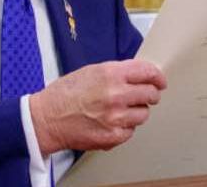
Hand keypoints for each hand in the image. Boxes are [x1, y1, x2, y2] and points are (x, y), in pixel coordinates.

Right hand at [29, 59, 166, 153]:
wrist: (46, 119)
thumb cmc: (65, 94)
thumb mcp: (92, 71)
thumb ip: (117, 72)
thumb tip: (139, 75)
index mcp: (111, 74)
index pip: (148, 72)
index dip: (157, 77)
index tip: (160, 81)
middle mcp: (116, 94)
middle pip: (151, 94)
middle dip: (150, 94)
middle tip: (146, 96)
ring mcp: (115, 117)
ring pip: (144, 114)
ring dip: (136, 112)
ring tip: (121, 110)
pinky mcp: (112, 136)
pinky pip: (131, 131)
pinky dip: (125, 127)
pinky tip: (111, 122)